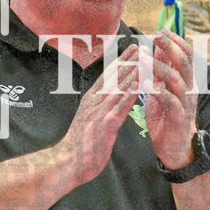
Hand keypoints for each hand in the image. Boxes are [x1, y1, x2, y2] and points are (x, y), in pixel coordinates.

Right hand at [60, 44, 141, 182]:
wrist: (66, 164)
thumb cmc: (81, 145)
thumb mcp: (90, 120)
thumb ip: (100, 107)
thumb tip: (111, 98)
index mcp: (91, 100)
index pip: (108, 76)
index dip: (121, 61)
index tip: (132, 48)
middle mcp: (94, 102)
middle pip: (113, 77)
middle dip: (128, 60)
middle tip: (141, 45)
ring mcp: (98, 113)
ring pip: (117, 88)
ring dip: (132, 72)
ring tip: (144, 59)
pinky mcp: (104, 125)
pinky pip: (119, 107)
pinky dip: (129, 95)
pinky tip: (138, 85)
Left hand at [146, 30, 199, 170]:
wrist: (176, 148)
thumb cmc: (167, 117)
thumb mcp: (163, 90)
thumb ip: (162, 71)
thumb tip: (158, 48)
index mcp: (185, 81)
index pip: (186, 55)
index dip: (175, 41)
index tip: (160, 30)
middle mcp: (188, 89)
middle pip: (184, 62)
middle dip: (170, 46)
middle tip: (156, 35)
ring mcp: (185, 103)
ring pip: (177, 79)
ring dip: (160, 67)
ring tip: (144, 59)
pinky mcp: (178, 117)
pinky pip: (171, 101)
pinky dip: (159, 91)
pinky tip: (146, 85)